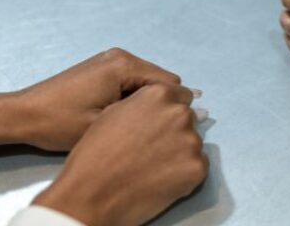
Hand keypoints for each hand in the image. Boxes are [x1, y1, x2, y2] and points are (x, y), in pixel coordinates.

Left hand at [0, 48, 181, 150]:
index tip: (167, 131)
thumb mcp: (106, 124)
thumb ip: (148, 116)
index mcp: (124, 66)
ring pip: (149, 82)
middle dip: (161, 105)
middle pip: (162, 81)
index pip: (171, 85)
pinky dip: (134, 98)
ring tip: (134, 126)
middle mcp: (122, 56)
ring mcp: (112, 59)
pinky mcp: (104, 66)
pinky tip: (123, 117)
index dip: (173, 109)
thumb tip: (190, 113)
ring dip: (147, 103)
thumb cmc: (60, 123)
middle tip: (149, 131)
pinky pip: (134, 81)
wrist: (22, 115)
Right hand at [33, 83, 206, 225]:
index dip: (167, 112)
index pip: (180, 96)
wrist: (92, 194)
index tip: (156, 126)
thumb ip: (143, 104)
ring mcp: (191, 140)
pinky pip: (198, 165)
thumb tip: (167, 106)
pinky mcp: (197, 167)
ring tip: (153, 167)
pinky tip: (161, 180)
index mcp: (159, 95)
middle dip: (175, 130)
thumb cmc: (95, 154)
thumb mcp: (113, 113)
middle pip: (188, 119)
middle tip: (152, 150)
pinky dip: (184, 172)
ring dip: (180, 152)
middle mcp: (179, 113)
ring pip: (192, 143)